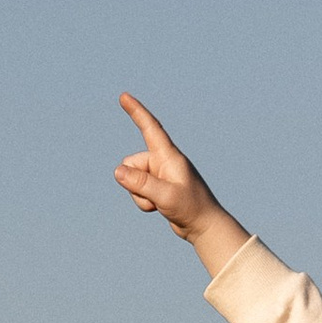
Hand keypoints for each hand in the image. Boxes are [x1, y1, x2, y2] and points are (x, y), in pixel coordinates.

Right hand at [114, 96, 249, 274]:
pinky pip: (137, 190)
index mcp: (169, 156)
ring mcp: (159, 174)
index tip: (124, 96)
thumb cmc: (191, 208)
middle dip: (134, 183)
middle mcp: (163, 161)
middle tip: (157, 197)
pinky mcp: (157, 186)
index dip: (137, 112)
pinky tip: (159, 208)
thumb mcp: (165, 196)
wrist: (203, 226)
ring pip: (131, 179)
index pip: (151, 128)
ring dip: (139, 195)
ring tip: (161, 204)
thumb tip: (118, 171)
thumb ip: (141, 184)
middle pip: (131, 164)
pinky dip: (143, 201)